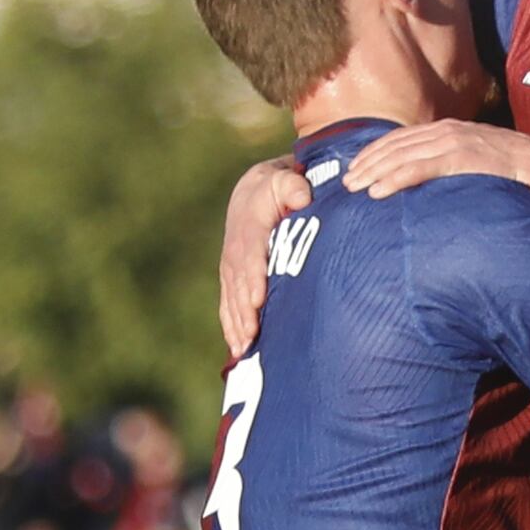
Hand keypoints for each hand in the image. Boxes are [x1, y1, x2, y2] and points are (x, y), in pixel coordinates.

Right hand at [217, 160, 309, 353]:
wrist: (253, 191)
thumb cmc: (278, 188)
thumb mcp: (285, 180)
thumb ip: (292, 186)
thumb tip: (302, 198)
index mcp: (250, 227)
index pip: (251, 254)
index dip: (254, 276)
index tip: (260, 299)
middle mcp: (236, 249)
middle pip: (240, 283)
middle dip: (245, 310)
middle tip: (253, 334)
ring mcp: (231, 266)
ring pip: (232, 298)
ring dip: (237, 324)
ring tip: (244, 349)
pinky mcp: (230, 278)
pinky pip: (227, 304)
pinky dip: (231, 326)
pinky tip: (237, 349)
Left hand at [346, 121, 529, 200]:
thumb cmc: (525, 181)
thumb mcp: (484, 171)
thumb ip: (459, 173)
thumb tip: (437, 195)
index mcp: (456, 132)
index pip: (405, 138)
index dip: (377, 153)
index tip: (356, 170)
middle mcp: (455, 132)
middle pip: (399, 144)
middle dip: (369, 162)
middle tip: (346, 184)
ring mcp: (463, 142)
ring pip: (407, 154)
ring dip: (376, 171)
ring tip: (355, 188)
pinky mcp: (471, 158)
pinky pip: (427, 167)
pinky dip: (399, 177)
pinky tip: (379, 191)